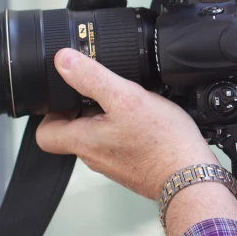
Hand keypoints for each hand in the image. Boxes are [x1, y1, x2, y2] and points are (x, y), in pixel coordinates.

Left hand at [36, 48, 218, 199]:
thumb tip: (64, 60)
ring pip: (102, 137)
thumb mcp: (126, 97)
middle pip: (76, 131)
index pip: (45, 133)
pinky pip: (124, 145)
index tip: (71, 95)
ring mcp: (115, 165)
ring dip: (113, 119)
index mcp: (84, 141)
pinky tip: (152, 124)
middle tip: (112, 94)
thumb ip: (92, 77)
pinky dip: (132, 132)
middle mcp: (95, 157)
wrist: (191, 175)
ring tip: (137, 107)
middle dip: (90, 109)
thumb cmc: (163, 142)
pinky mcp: (135, 167)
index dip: (52, 112)